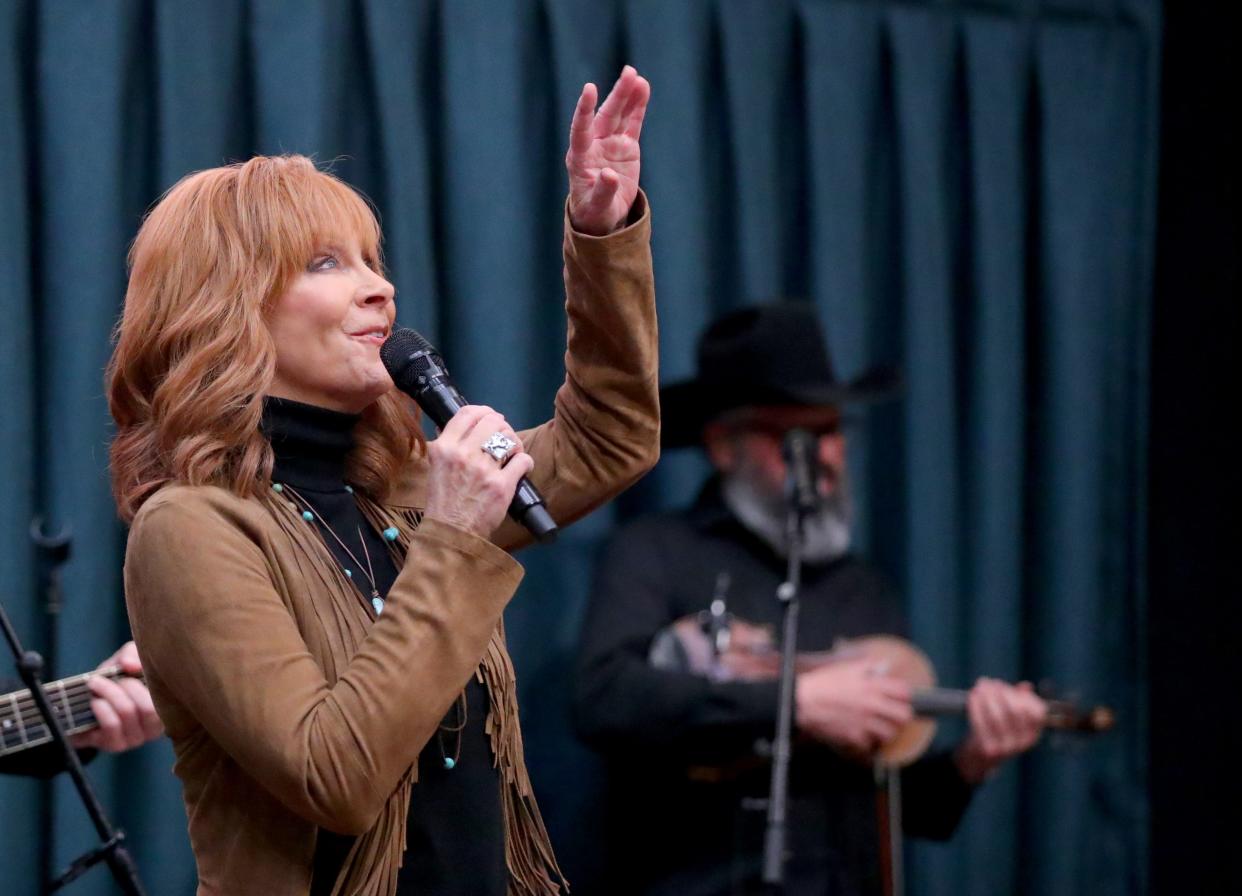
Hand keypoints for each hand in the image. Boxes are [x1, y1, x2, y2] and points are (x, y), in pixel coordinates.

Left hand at [70, 641, 163, 752]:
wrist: (84, 707)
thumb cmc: (115, 679)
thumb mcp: (126, 660)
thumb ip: (131, 654)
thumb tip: (131, 666)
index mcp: (166, 705)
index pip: (170, 697)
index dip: (152, 679)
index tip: (132, 667)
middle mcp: (157, 726)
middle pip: (148, 708)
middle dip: (125, 687)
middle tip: (110, 677)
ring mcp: (137, 738)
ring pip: (127, 714)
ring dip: (108, 694)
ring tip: (95, 683)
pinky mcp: (116, 745)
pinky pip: (112, 725)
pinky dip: (102, 708)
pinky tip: (95, 701)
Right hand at [423, 405, 535, 536]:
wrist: (451, 533)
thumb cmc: (443, 502)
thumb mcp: (436, 467)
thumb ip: (448, 446)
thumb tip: (462, 426)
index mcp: (444, 448)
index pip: (468, 413)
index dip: (484, 411)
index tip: (491, 418)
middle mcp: (463, 454)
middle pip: (493, 421)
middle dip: (503, 427)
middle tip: (505, 438)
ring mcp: (483, 470)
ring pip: (509, 438)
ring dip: (515, 443)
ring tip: (513, 453)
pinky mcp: (501, 485)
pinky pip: (522, 460)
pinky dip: (525, 462)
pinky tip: (522, 468)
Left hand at [566, 65, 650, 235]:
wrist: (603, 216)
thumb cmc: (594, 212)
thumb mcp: (597, 207)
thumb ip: (603, 191)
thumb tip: (610, 176)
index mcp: (580, 158)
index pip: (581, 129)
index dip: (585, 109)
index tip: (590, 88)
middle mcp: (594, 145)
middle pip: (606, 116)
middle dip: (617, 95)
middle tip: (629, 74)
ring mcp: (610, 143)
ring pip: (619, 115)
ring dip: (627, 95)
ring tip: (636, 77)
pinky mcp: (625, 146)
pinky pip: (632, 123)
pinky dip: (637, 107)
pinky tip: (643, 88)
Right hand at [794, 656, 912, 756]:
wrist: (803, 701)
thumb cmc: (823, 682)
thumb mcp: (846, 667)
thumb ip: (868, 666)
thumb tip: (884, 665)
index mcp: (872, 685)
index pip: (904, 692)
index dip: (904, 694)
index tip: (898, 696)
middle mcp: (872, 704)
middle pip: (904, 716)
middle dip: (901, 715)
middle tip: (894, 714)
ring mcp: (864, 722)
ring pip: (891, 733)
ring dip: (886, 730)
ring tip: (880, 727)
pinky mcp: (854, 736)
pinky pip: (870, 744)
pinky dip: (867, 741)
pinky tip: (862, 734)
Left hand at [953, 678, 1046, 782]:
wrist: (981, 754)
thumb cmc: (998, 727)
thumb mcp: (1011, 714)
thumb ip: (1020, 699)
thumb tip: (1026, 686)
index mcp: (1033, 733)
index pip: (1037, 712)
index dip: (1023, 696)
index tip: (1008, 687)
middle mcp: (1023, 742)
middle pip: (1015, 711)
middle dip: (1001, 693)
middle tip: (989, 682)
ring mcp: (1007, 748)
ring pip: (997, 717)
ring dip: (987, 697)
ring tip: (979, 686)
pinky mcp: (990, 749)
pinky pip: (981, 724)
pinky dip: (975, 707)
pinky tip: (972, 696)